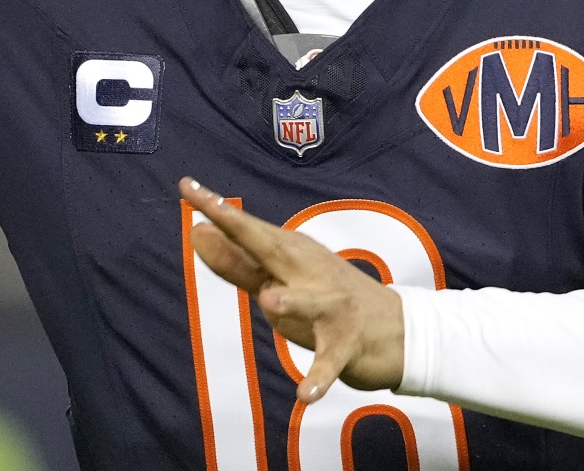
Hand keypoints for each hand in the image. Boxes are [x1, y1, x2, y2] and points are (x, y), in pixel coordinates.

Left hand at [180, 177, 404, 402]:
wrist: (398, 331)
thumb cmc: (328, 299)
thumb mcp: (280, 277)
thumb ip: (237, 261)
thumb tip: (197, 231)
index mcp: (292, 255)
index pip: (248, 230)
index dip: (217, 209)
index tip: (185, 186)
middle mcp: (311, 273)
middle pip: (273, 250)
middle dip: (243, 232)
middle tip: (210, 212)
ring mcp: (332, 308)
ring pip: (309, 302)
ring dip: (291, 300)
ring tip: (270, 301)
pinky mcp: (347, 345)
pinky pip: (329, 362)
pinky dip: (319, 377)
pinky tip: (304, 396)